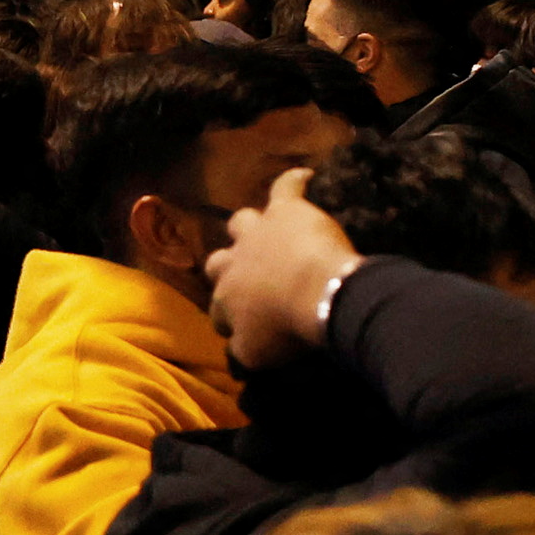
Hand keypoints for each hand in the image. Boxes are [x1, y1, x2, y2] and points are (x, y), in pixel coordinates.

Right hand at [209, 165, 363, 369]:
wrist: (316, 293)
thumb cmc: (287, 329)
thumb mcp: (256, 355)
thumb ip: (240, 354)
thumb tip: (234, 357)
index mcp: (225, 299)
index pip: (218, 309)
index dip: (230, 315)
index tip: (246, 322)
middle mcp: (233, 262)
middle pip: (219, 261)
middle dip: (229, 268)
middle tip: (250, 277)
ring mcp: (259, 233)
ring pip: (241, 222)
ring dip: (249, 228)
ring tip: (264, 231)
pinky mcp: (286, 211)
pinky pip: (285, 188)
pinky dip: (294, 182)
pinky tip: (304, 176)